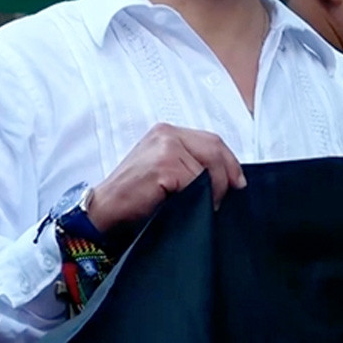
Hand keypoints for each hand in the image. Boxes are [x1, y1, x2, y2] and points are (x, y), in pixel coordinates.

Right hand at [86, 124, 246, 234]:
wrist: (105, 210)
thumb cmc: (134, 196)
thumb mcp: (163, 170)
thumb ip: (189, 163)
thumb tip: (227, 176)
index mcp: (166, 132)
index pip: (211, 140)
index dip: (229, 161)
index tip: (237, 182)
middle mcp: (166, 134)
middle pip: (214, 149)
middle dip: (226, 175)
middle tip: (226, 197)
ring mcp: (165, 147)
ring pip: (208, 166)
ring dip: (214, 190)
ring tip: (206, 206)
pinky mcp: (164, 166)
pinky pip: (196, 180)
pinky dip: (200, 197)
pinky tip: (192, 207)